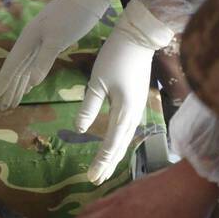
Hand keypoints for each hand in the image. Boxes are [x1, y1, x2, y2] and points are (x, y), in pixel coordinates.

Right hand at [0, 0, 115, 109]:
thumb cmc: (72, 14)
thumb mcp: (58, 38)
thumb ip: (44, 61)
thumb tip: (32, 83)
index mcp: (28, 40)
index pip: (11, 67)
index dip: (3, 84)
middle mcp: (30, 42)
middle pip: (15, 70)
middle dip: (8, 89)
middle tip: (1, 107)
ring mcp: (39, 43)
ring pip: (24, 69)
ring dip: (18, 86)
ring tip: (11, 102)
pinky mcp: (50, 44)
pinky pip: (35, 65)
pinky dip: (30, 77)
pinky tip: (28, 85)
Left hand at [76, 0, 173, 185]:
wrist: (139, 37)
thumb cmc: (116, 56)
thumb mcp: (97, 82)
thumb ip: (89, 107)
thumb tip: (79, 129)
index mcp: (124, 111)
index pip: (110, 144)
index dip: (101, 162)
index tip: (91, 177)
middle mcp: (134, 114)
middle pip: (120, 146)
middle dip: (108, 164)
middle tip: (95, 181)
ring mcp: (137, 109)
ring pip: (125, 139)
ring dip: (114, 155)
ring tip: (104, 169)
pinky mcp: (137, 102)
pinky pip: (127, 129)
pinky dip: (119, 142)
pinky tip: (114, 146)